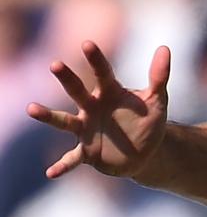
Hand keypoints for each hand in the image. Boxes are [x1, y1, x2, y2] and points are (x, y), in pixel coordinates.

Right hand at [26, 41, 170, 178]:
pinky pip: (72, 159)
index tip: (87, 43)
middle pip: (77, 91)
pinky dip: (62, 165)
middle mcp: (92, 108)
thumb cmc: (148, 119)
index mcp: (109, 93)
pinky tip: (51, 173)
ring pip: (64, 121)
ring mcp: (86, 129)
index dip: (96, 59)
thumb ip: (159, 76)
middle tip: (55, 64)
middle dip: (67, 78)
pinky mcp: (87, 152)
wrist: (145, 151)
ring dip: (48, 116)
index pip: (102, 73)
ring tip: (32, 108)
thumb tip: (164, 48)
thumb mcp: (157, 99)